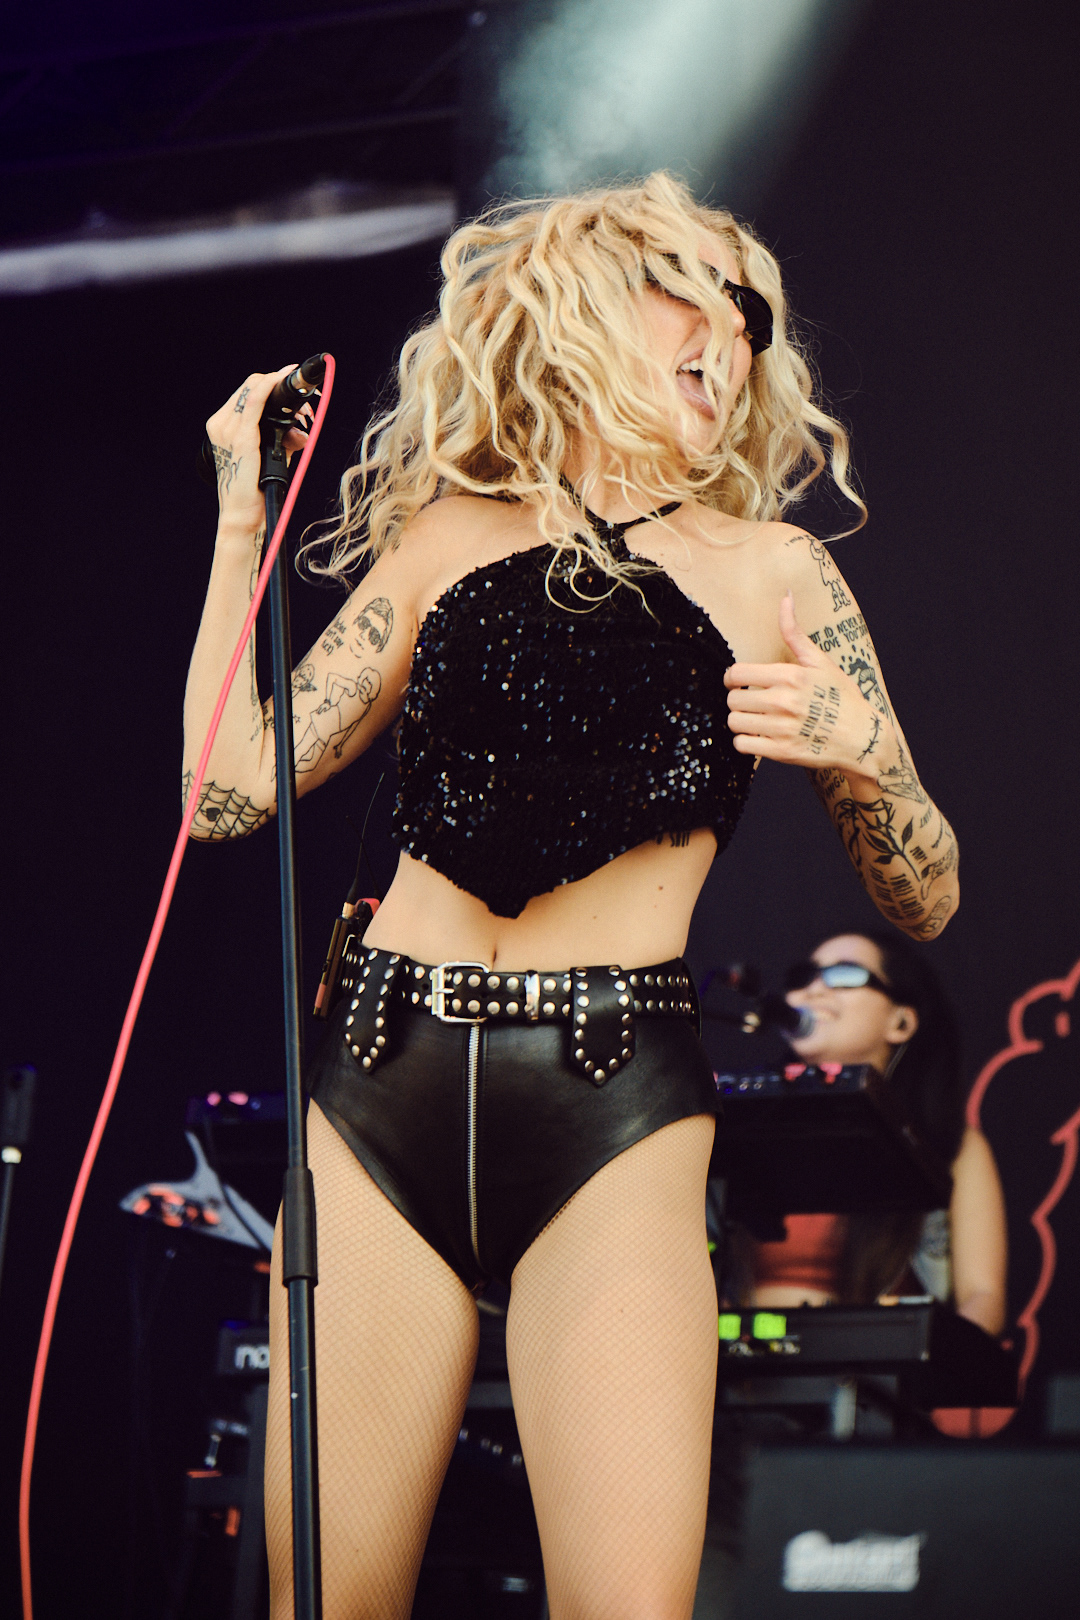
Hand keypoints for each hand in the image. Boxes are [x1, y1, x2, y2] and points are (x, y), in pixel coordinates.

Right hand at [204, 366, 310, 530]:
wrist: (244, 515)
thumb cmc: (256, 489)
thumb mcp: (272, 458)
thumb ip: (285, 440)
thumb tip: (302, 433)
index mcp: (223, 426)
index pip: (247, 392)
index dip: (272, 384)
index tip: (296, 388)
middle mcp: (221, 424)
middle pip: (251, 386)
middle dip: (280, 384)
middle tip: (309, 396)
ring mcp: (228, 429)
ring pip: (254, 388)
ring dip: (282, 387)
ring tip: (306, 403)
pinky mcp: (241, 437)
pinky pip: (255, 400)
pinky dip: (270, 386)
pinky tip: (282, 379)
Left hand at [724, 592, 890, 775]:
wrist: (862, 739)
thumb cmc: (841, 697)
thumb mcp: (820, 662)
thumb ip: (795, 632)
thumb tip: (785, 596)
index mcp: (790, 676)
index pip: (736, 673)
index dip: (733, 677)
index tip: (740, 681)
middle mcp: (784, 701)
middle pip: (732, 698)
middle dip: (738, 699)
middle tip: (752, 701)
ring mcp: (782, 728)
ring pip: (734, 722)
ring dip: (740, 720)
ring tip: (755, 718)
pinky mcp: (781, 752)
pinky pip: (742, 745)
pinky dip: (746, 742)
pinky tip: (760, 736)